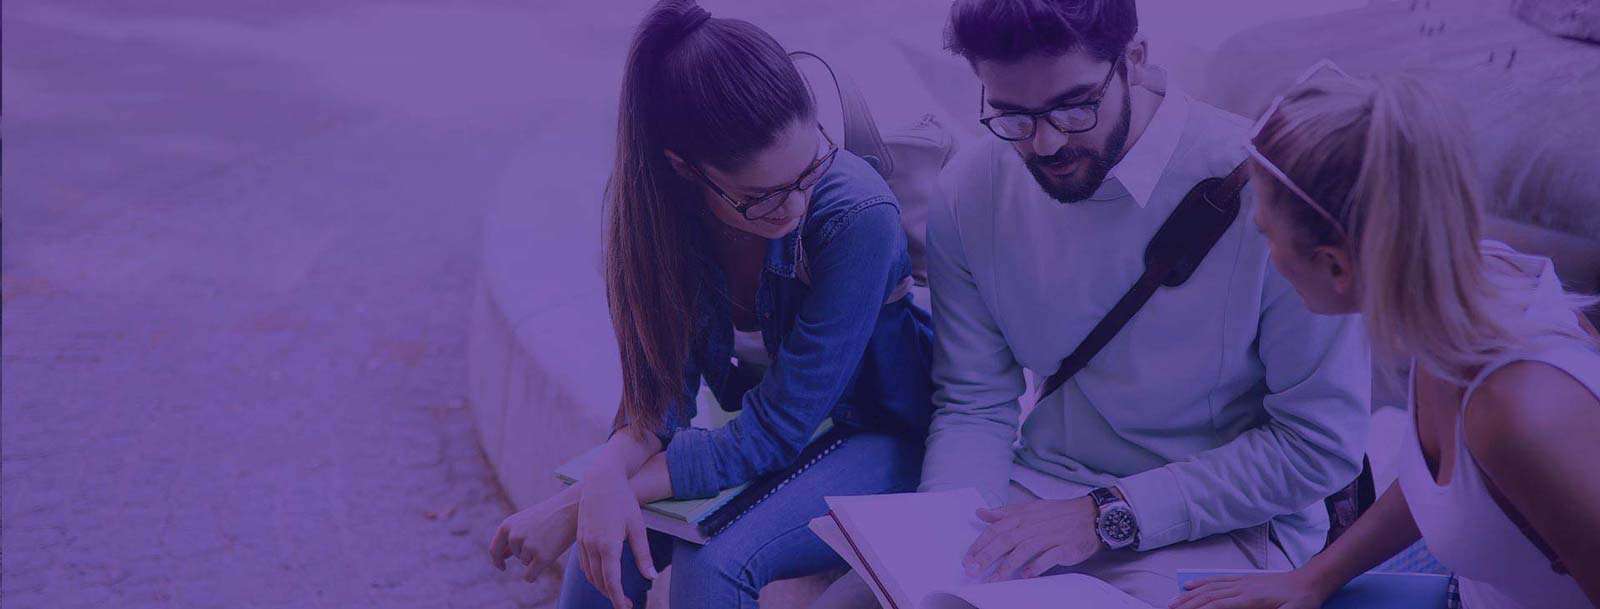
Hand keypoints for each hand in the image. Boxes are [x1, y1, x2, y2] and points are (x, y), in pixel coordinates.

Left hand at [488, 490, 578, 582]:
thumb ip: (511, 538)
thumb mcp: (525, 522)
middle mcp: (514, 537)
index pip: (494, 550)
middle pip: (516, 556)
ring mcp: (528, 547)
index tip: (502, 567)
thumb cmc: (549, 515)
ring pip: (526, 563)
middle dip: (528, 552)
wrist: (572, 509)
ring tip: (550, 540)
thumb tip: (501, 558)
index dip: (497, 560)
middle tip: (545, 537)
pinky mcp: (542, 558)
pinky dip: (534, 574)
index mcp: (506, 526)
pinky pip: (530, 576)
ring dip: (537, 557)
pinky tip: (546, 561)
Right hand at [575, 464, 656, 608]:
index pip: (612, 582)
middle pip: (600, 581)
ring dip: (601, 586)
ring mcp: (583, 542)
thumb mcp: (638, 527)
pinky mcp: (579, 537)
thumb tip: (652, 577)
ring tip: (616, 592)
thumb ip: (643, 555)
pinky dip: (593, 575)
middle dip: (612, 595)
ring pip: (590, 574)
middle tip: (626, 603)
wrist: (601, 480)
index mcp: (608, 545)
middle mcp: (592, 546)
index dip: (619, 599)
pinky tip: (603, 576)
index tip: (627, 608)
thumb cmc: (624, 501)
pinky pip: (584, 564)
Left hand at [963, 497, 1100, 581]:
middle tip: (973, 571)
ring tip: (994, 579)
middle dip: (986, 556)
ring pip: (1023, 550)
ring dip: (1006, 566)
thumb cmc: (1057, 514)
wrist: (1091, 516)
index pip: (996, 529)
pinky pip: (1048, 557)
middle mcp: (1033, 526)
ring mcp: (1049, 536)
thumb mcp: (1029, 508)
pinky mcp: (1064, 547)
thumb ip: (1004, 512)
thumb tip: (981, 512)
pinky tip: (1025, 575)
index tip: (967, 559)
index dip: (980, 544)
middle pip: (1005, 541)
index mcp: (1022, 516)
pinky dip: (1036, 566)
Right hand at [1170, 570, 1335, 608]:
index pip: (1216, 606)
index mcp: (1249, 599)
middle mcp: (1240, 588)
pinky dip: (1201, 583)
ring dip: (1188, 595)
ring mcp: (1240, 582)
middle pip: (1207, 597)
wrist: (1310, 582)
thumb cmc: (1302, 602)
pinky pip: (1217, 580)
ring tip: (1173, 602)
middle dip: (1186, 605)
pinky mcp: (1243, 579)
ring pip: (1208, 588)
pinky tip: (1190, 585)